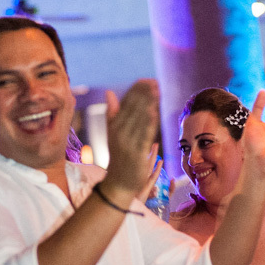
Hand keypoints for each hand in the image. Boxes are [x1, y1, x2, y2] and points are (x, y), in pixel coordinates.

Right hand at [102, 80, 158, 200]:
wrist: (119, 183)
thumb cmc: (119, 157)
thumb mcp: (113, 134)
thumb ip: (113, 113)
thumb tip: (109, 92)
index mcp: (113, 127)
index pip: (125, 104)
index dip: (135, 91)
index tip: (145, 80)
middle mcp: (118, 133)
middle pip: (132, 110)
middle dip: (143, 95)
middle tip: (153, 82)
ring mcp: (127, 144)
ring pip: (138, 120)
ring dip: (147, 104)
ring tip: (156, 91)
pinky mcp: (136, 154)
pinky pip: (143, 136)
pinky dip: (147, 123)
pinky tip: (154, 112)